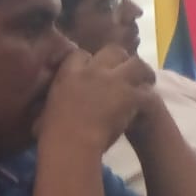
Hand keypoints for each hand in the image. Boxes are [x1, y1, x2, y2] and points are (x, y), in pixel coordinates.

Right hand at [38, 46, 154, 152]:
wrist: (71, 143)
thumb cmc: (52, 132)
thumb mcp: (47, 107)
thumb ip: (53, 97)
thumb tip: (49, 103)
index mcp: (70, 73)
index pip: (81, 54)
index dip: (90, 60)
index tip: (95, 68)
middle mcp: (93, 71)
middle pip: (113, 51)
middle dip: (120, 59)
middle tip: (125, 72)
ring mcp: (115, 81)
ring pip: (137, 63)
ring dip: (142, 72)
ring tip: (145, 81)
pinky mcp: (131, 95)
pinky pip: (146, 90)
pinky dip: (148, 96)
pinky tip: (147, 102)